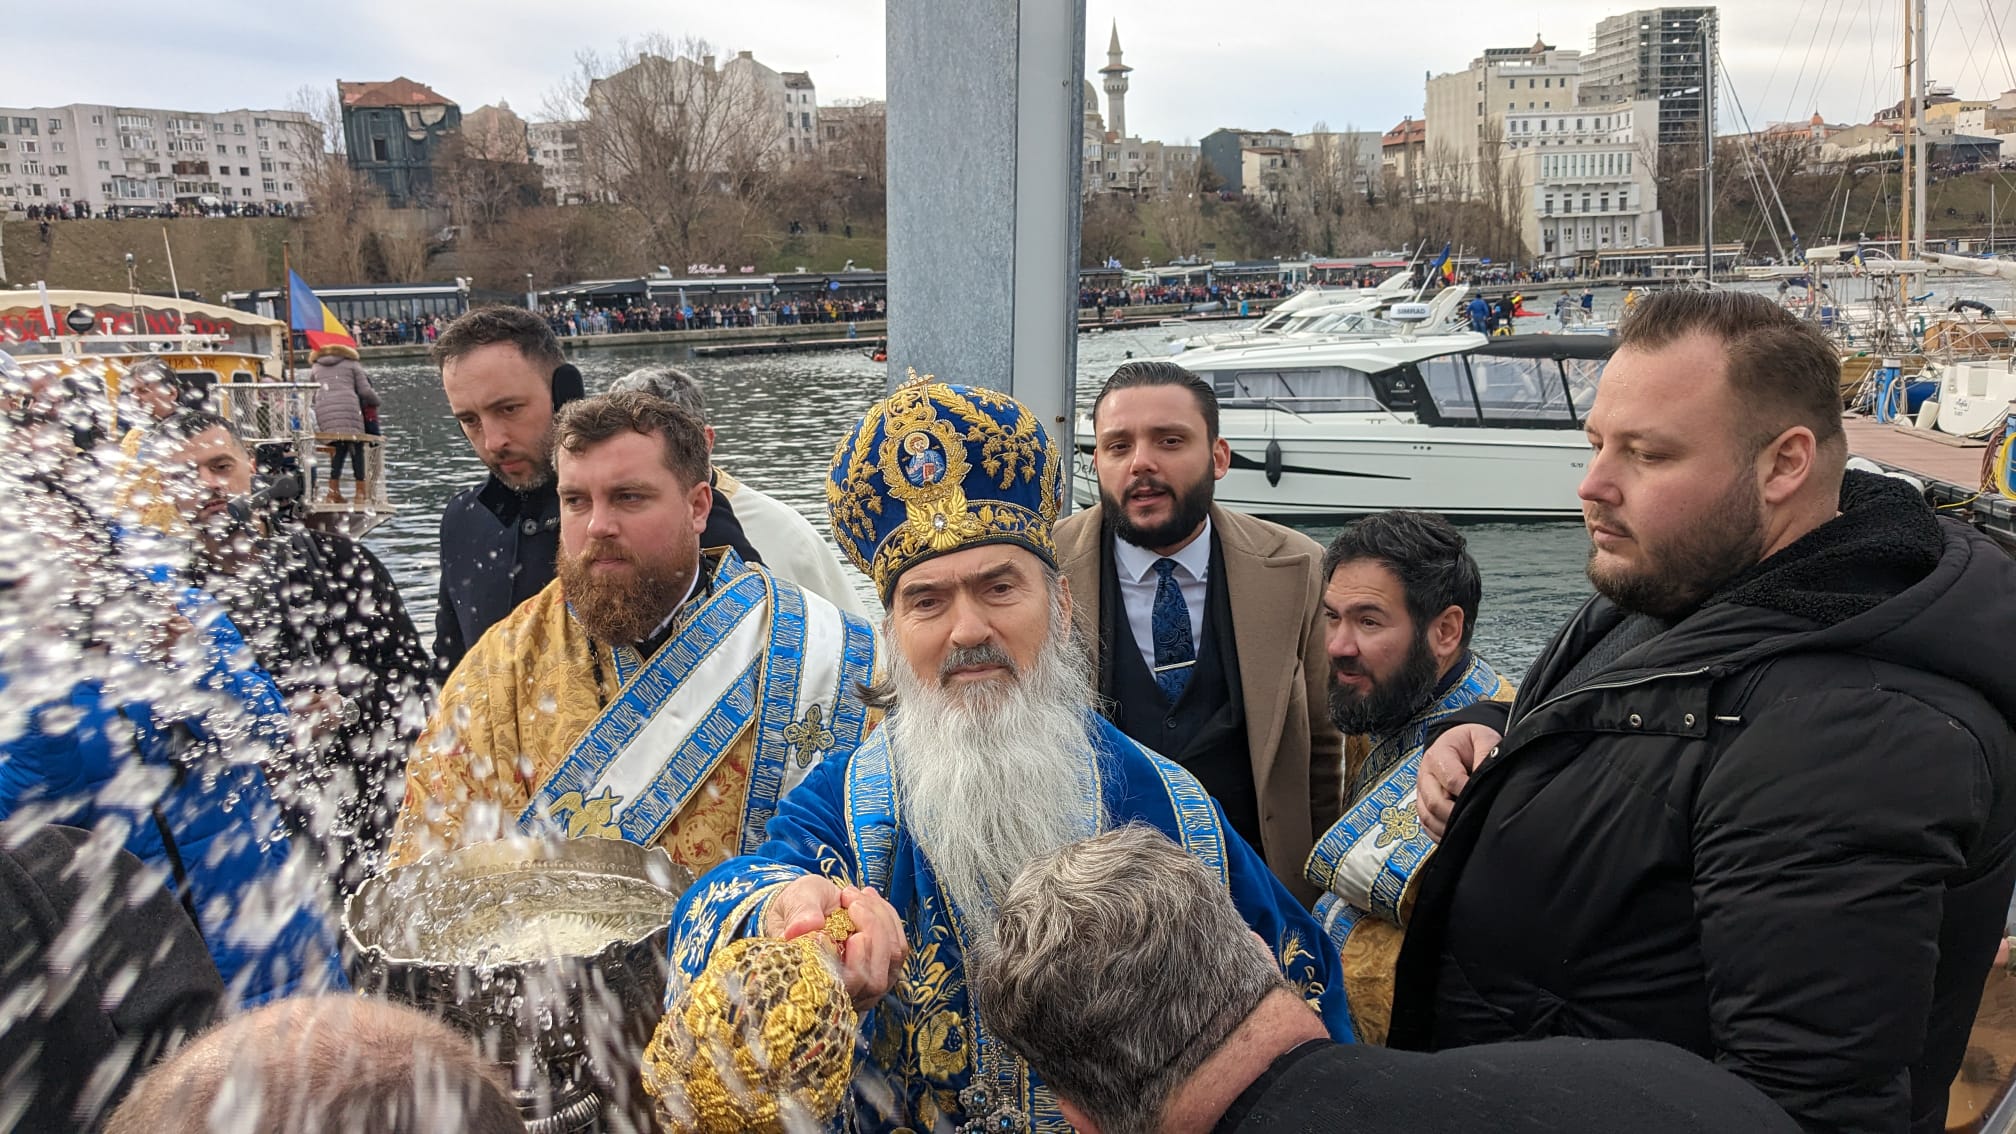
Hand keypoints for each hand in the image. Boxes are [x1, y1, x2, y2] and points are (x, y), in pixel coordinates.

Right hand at [765, 876, 908, 1011]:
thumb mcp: (795, 902)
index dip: (856, 965)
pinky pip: (899, 945)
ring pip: (891, 959)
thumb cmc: (799, 907)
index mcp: (817, 983)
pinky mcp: (885, 967)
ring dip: (880, 919)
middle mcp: (846, 992)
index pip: (845, 989)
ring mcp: (868, 982)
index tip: (854, 933)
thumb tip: (803, 927)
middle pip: (874, 978)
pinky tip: (869, 898)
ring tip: (857, 895)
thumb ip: (800, 914)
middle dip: (872, 931)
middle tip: (851, 899)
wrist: (809, 904)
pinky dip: (888, 917)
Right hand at [1418, 723, 1501, 841]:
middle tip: (1477, 817)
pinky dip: (1440, 833)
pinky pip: (1426, 826)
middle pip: (1434, 803)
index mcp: (1437, 755)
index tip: (1483, 797)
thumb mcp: (1483, 739)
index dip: (1468, 792)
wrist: (1462, 747)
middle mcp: (1425, 775)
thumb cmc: (1472, 744)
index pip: (1451, 781)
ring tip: (1468, 827)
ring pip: (1428, 817)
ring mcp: (1422, 792)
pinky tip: (1456, 832)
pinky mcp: (1423, 805)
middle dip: (1456, 814)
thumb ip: (1486, 754)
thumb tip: (1484, 779)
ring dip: (1447, 826)